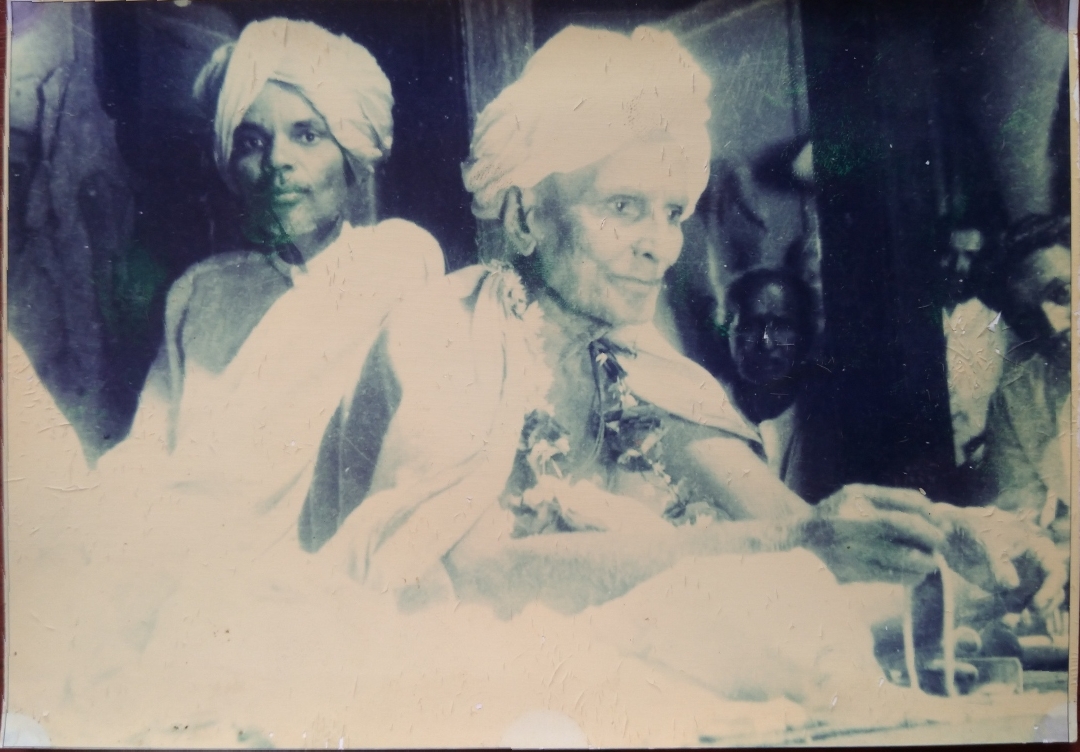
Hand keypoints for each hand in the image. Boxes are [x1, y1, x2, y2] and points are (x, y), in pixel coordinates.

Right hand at [798, 484, 946, 583]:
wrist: (803, 531)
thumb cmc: (838, 508)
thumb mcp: (860, 492)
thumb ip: (893, 496)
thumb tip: (928, 506)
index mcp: (853, 513)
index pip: (898, 523)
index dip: (925, 528)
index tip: (941, 530)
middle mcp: (848, 539)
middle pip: (901, 552)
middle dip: (928, 553)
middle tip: (940, 548)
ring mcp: (848, 561)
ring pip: (896, 571)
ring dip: (920, 567)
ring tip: (929, 561)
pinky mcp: (848, 576)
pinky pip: (886, 580)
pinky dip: (906, 577)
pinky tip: (913, 572)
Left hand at [926, 504, 1067, 618]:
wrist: (952, 531)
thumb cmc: (974, 528)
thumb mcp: (986, 539)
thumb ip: (998, 562)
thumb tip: (1012, 585)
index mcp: (1037, 548)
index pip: (1055, 572)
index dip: (1050, 590)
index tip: (1037, 604)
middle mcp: (1034, 567)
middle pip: (1050, 592)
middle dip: (1042, 608)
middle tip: (1027, 618)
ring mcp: (1022, 579)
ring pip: (1035, 603)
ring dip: (1029, 616)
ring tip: (1012, 622)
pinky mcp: (1007, 590)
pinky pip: (1017, 607)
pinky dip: (1014, 615)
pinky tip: (1005, 622)